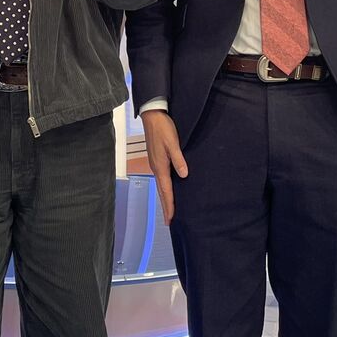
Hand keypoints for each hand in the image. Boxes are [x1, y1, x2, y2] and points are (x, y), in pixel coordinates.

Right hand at [140, 109, 187, 223]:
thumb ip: (178, 159)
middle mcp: (156, 167)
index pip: (166, 190)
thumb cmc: (163, 129)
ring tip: (169, 209)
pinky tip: (168, 188)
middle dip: (165, 206)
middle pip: (161, 191)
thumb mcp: (173, 143)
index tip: (171, 219)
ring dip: (165, 198)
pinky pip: (161, 178)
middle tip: (169, 221)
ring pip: (161, 185)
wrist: (152, 116)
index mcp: (160, 166)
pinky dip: (164, 187)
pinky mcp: (156, 159)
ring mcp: (155, 163)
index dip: (169, 205)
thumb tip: (184, 175)